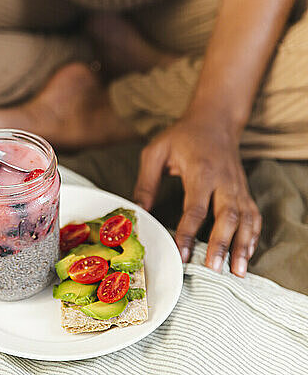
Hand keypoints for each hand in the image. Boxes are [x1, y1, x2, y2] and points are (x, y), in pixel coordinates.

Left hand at [133, 118, 260, 276]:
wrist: (215, 120)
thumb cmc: (182, 136)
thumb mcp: (156, 151)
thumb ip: (146, 182)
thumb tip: (138, 211)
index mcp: (201, 171)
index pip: (196, 208)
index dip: (189, 232)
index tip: (183, 253)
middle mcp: (224, 181)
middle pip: (228, 216)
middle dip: (222, 244)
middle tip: (215, 268)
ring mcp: (238, 187)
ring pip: (246, 219)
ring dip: (243, 246)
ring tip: (238, 271)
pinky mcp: (244, 191)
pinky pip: (253, 216)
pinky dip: (253, 236)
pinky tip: (248, 254)